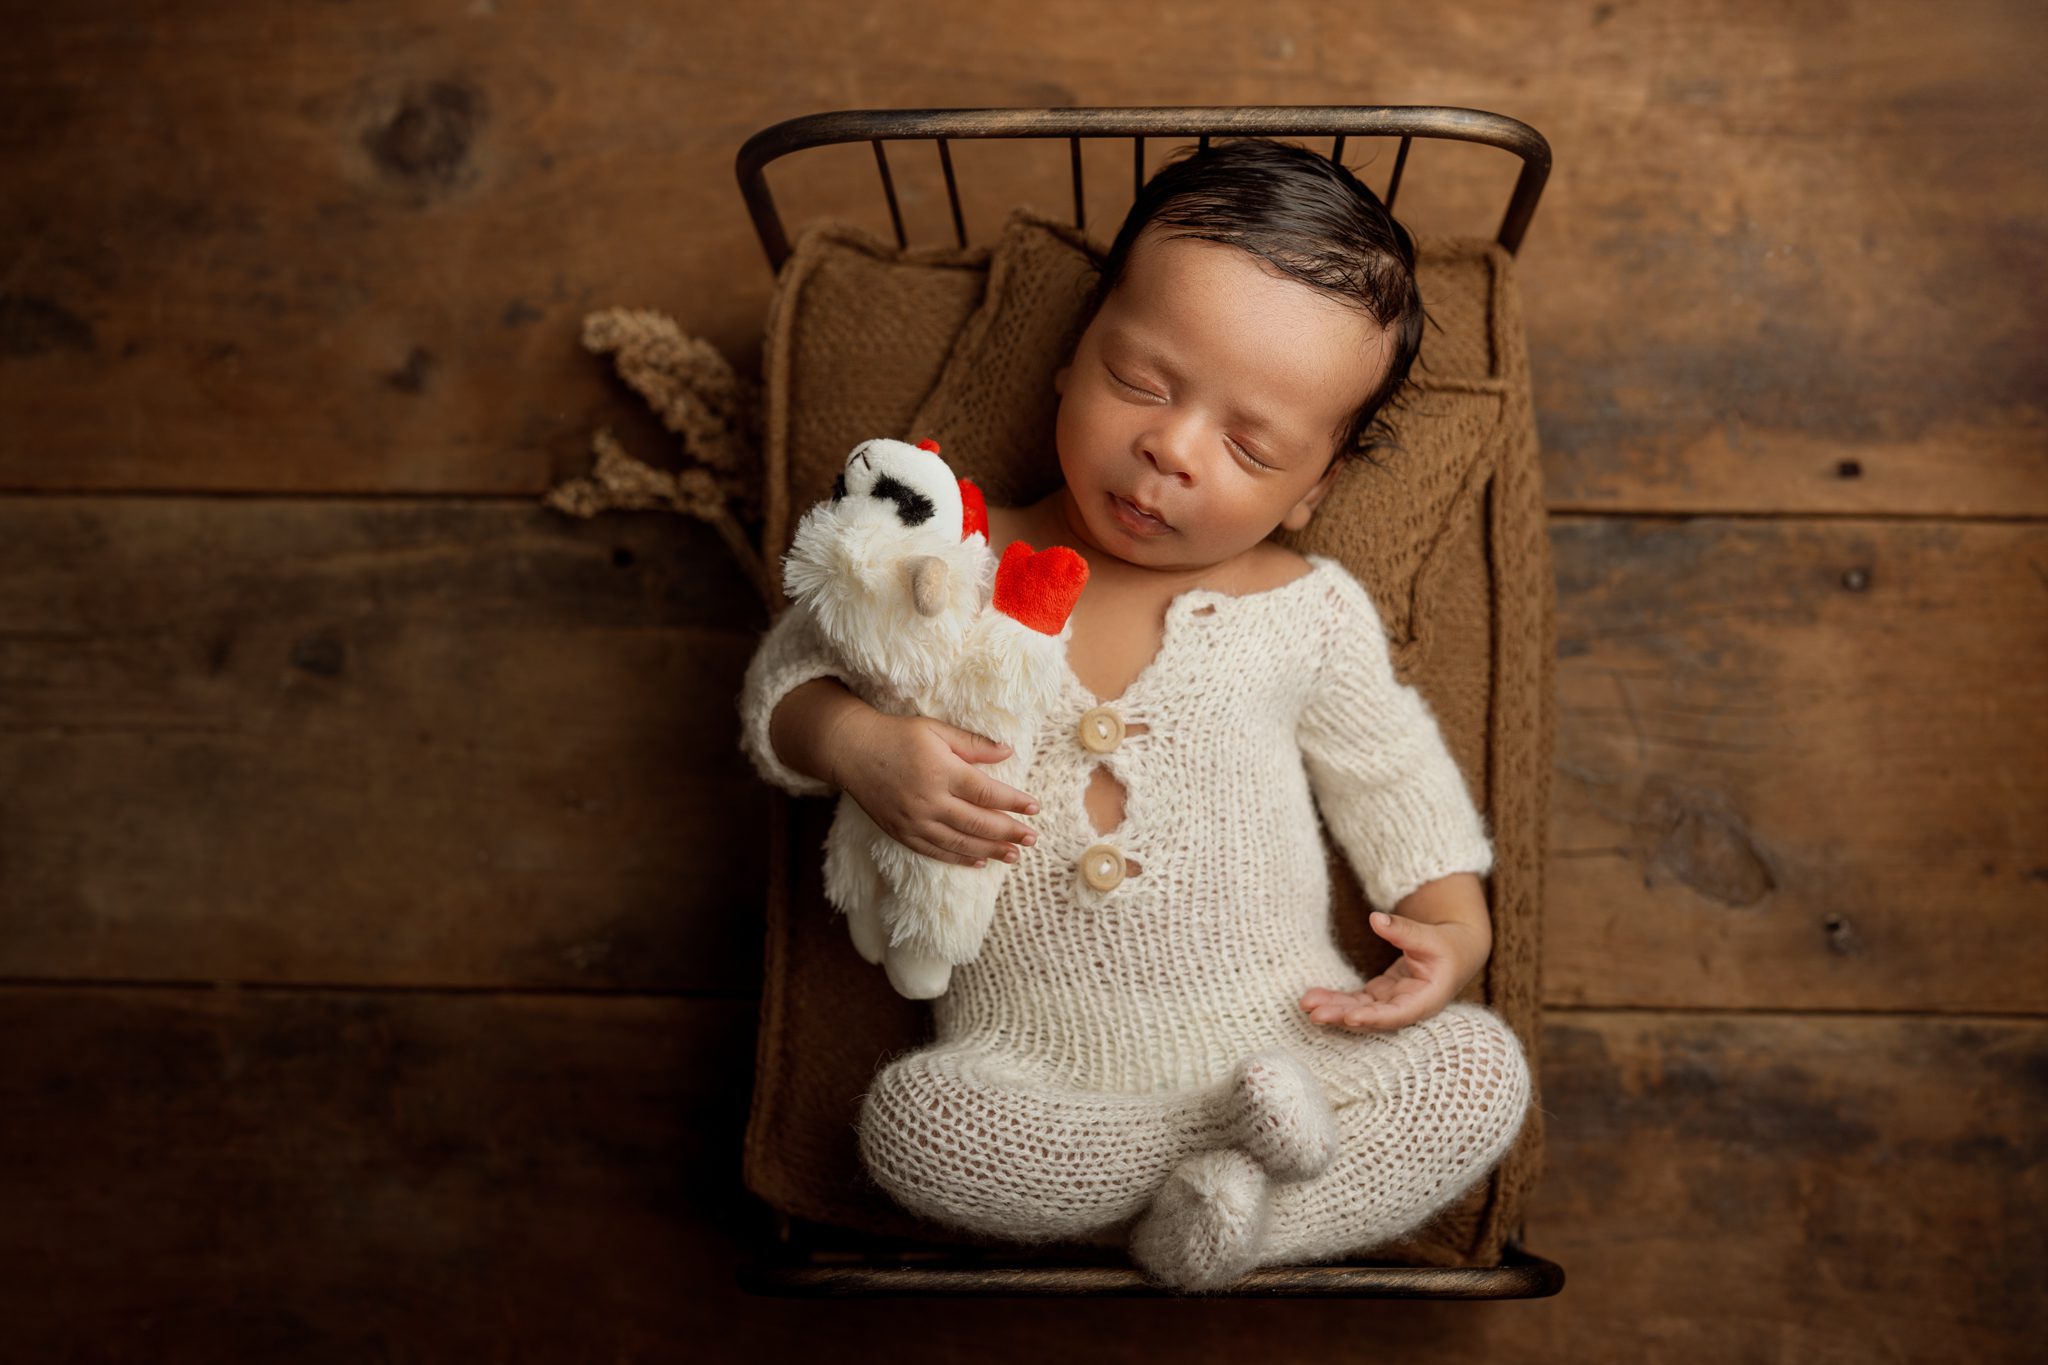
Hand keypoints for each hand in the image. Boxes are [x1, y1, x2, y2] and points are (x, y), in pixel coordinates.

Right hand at [828, 709, 1039, 867]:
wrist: (852, 751)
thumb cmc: (897, 735)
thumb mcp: (937, 730)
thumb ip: (973, 743)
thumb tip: (1008, 753)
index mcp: (942, 771)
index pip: (987, 793)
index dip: (1014, 802)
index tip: (1034, 808)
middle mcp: (930, 800)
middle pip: (979, 823)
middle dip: (1009, 832)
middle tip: (1032, 838)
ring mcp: (915, 820)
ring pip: (960, 843)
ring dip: (991, 851)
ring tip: (1014, 855)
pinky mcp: (901, 833)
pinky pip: (936, 851)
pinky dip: (960, 859)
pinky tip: (979, 861)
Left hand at [1299, 910, 1486, 1032]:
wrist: (1456, 953)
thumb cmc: (1448, 946)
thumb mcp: (1430, 936)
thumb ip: (1404, 930)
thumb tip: (1376, 919)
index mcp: (1425, 1000)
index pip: (1396, 1014)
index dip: (1373, 1018)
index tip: (1349, 1017)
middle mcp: (1406, 1008)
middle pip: (1371, 1017)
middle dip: (1342, 1016)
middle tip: (1314, 1014)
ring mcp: (1392, 1003)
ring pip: (1359, 1010)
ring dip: (1333, 1008)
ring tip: (1306, 1004)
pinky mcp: (1381, 996)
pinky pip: (1355, 1000)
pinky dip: (1335, 999)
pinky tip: (1313, 997)